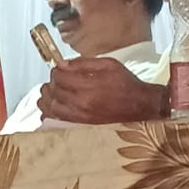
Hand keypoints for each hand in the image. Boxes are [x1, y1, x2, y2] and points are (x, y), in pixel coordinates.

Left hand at [36, 58, 168, 124]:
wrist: (141, 106)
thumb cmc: (126, 83)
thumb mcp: (108, 64)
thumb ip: (83, 63)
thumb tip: (62, 64)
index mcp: (88, 86)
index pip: (59, 77)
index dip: (56, 71)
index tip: (61, 69)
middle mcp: (81, 104)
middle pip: (53, 92)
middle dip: (51, 83)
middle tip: (57, 80)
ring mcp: (79, 117)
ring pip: (50, 108)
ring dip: (47, 98)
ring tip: (52, 92)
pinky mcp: (80, 126)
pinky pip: (55, 121)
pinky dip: (49, 113)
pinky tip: (53, 106)